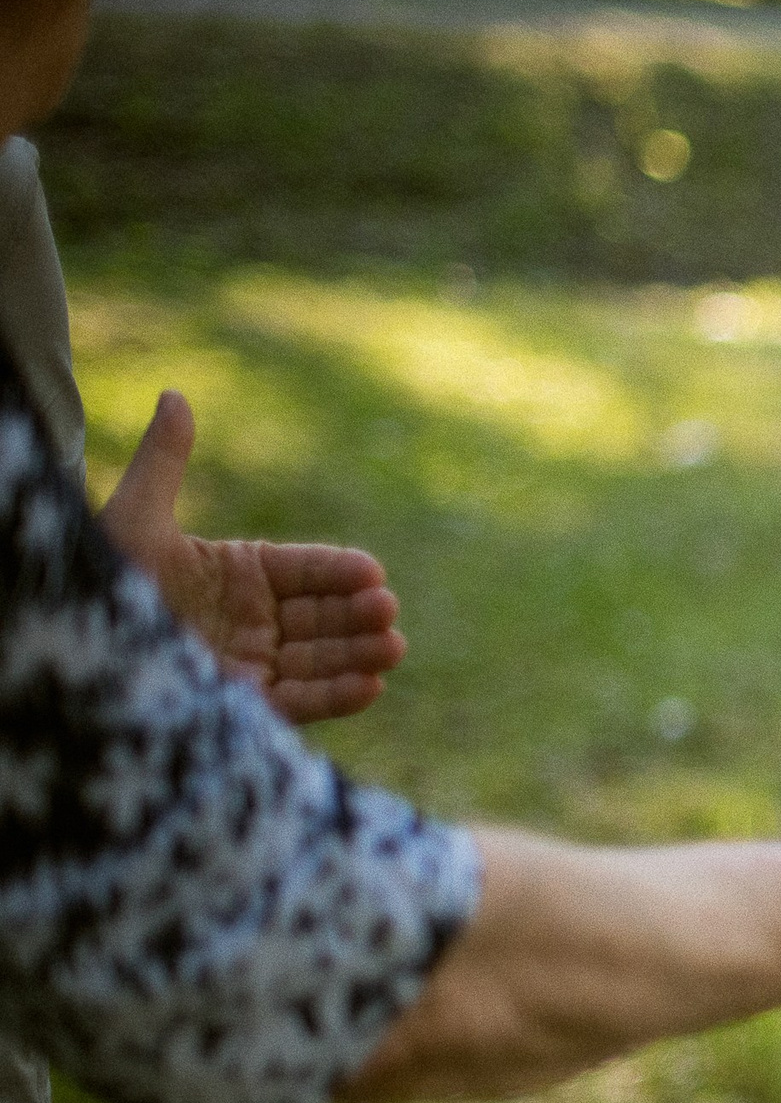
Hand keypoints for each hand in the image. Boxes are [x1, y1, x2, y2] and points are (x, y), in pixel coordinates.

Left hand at [97, 391, 405, 723]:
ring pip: (318, 660)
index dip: (339, 572)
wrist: (67, 644)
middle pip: (321, 617)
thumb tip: (175, 396)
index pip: (304, 570)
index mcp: (236, 574)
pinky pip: (298, 703)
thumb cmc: (99, 580)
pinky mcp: (242, 706)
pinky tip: (370, 687)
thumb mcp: (133, 516)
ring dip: (359, 655)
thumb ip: (165, 461)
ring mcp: (249, 663)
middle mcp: (250, 620)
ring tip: (391, 647)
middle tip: (386, 609)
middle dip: (358, 615)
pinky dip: (336, 698)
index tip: (371, 572)